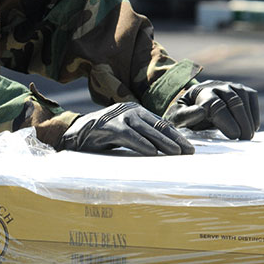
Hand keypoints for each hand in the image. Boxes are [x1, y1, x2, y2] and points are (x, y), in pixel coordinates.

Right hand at [58, 102, 193, 155]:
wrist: (74, 136)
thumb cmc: (102, 138)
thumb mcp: (126, 134)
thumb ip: (142, 136)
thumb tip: (165, 150)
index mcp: (136, 111)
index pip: (161, 124)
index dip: (176, 136)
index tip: (189, 148)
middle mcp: (129, 110)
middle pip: (157, 126)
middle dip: (174, 140)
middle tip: (188, 152)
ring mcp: (118, 116)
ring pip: (146, 130)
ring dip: (162, 142)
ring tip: (175, 153)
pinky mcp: (108, 126)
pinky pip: (128, 135)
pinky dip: (141, 143)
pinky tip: (152, 152)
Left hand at [165, 80, 259, 139]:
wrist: (193, 103)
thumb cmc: (185, 114)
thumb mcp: (178, 117)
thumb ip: (185, 115)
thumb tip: (201, 112)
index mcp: (198, 93)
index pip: (215, 104)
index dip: (226, 120)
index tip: (234, 135)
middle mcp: (215, 86)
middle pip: (233, 101)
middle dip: (240, 121)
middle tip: (243, 139)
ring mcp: (228, 85)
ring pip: (243, 98)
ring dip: (248, 118)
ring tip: (248, 136)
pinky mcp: (240, 88)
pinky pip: (251, 97)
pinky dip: (254, 112)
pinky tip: (253, 127)